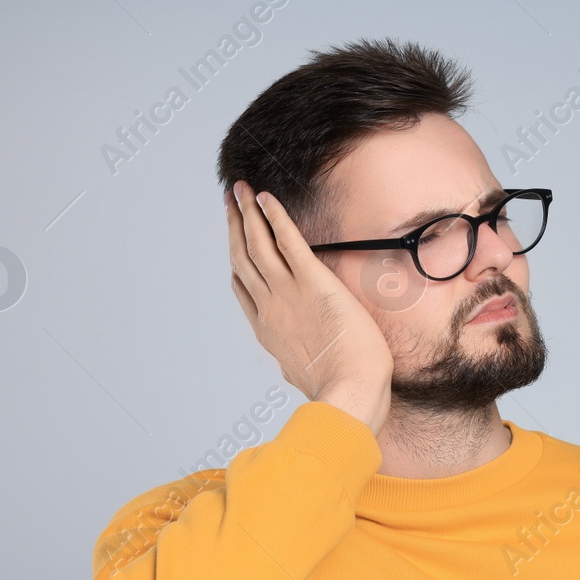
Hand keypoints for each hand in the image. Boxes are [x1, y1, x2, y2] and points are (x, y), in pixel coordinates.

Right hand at [226, 180, 392, 434]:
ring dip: (247, 212)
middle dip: (234, 225)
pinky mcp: (312, 282)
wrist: (350, 389)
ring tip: (240, 189)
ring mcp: (287, 292)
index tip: (234, 243)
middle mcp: (269, 306)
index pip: (244, 287)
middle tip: (230, 201)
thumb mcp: (304, 375)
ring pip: (257, 243)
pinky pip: (288, 241)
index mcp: (267, 329)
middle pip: (243, 257)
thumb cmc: (338, 389)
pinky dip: (274, 216)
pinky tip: (266, 198)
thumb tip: (294, 368)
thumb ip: (295, 363)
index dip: (237, 261)